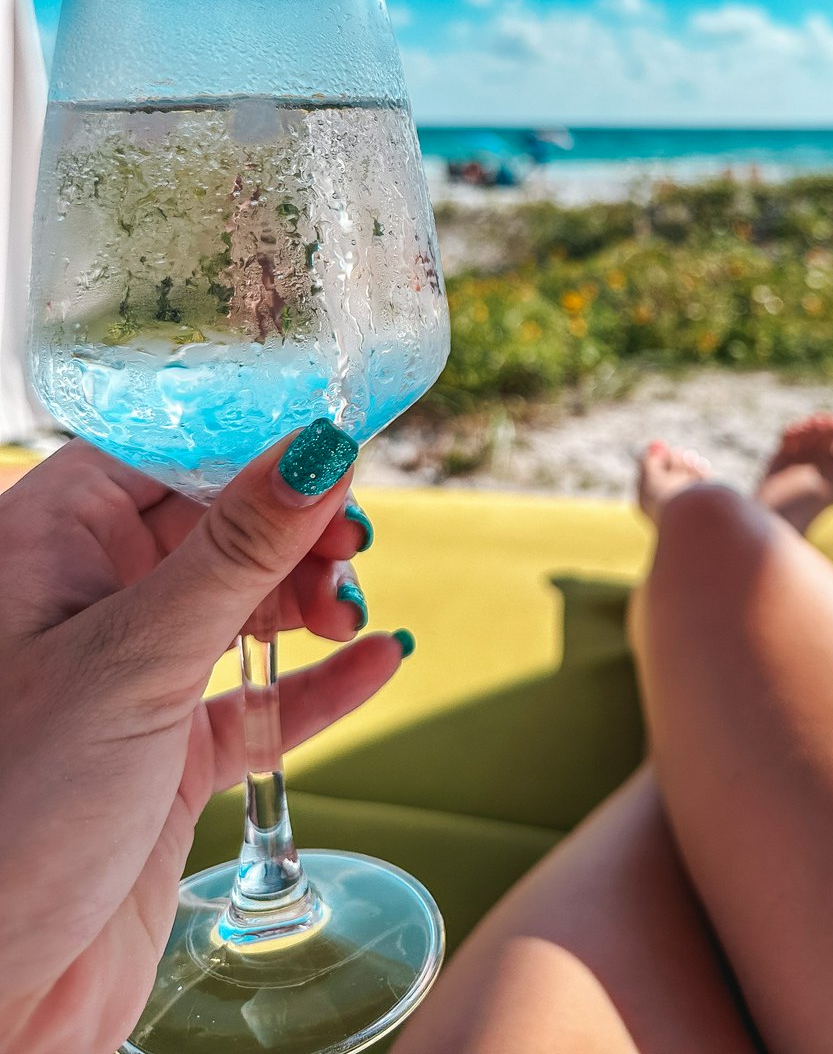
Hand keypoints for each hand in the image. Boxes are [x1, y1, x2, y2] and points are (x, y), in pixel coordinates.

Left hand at [0, 431, 405, 1053]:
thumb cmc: (12, 813)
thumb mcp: (135, 658)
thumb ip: (236, 550)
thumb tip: (323, 449)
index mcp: (45, 546)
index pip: (162, 452)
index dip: (249, 441)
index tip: (335, 441)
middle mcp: (85, 603)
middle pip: (214, 524)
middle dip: (291, 526)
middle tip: (350, 543)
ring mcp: (130, 682)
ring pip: (241, 606)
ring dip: (308, 599)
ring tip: (349, 612)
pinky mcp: (167, 759)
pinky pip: (259, 701)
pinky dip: (319, 682)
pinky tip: (375, 662)